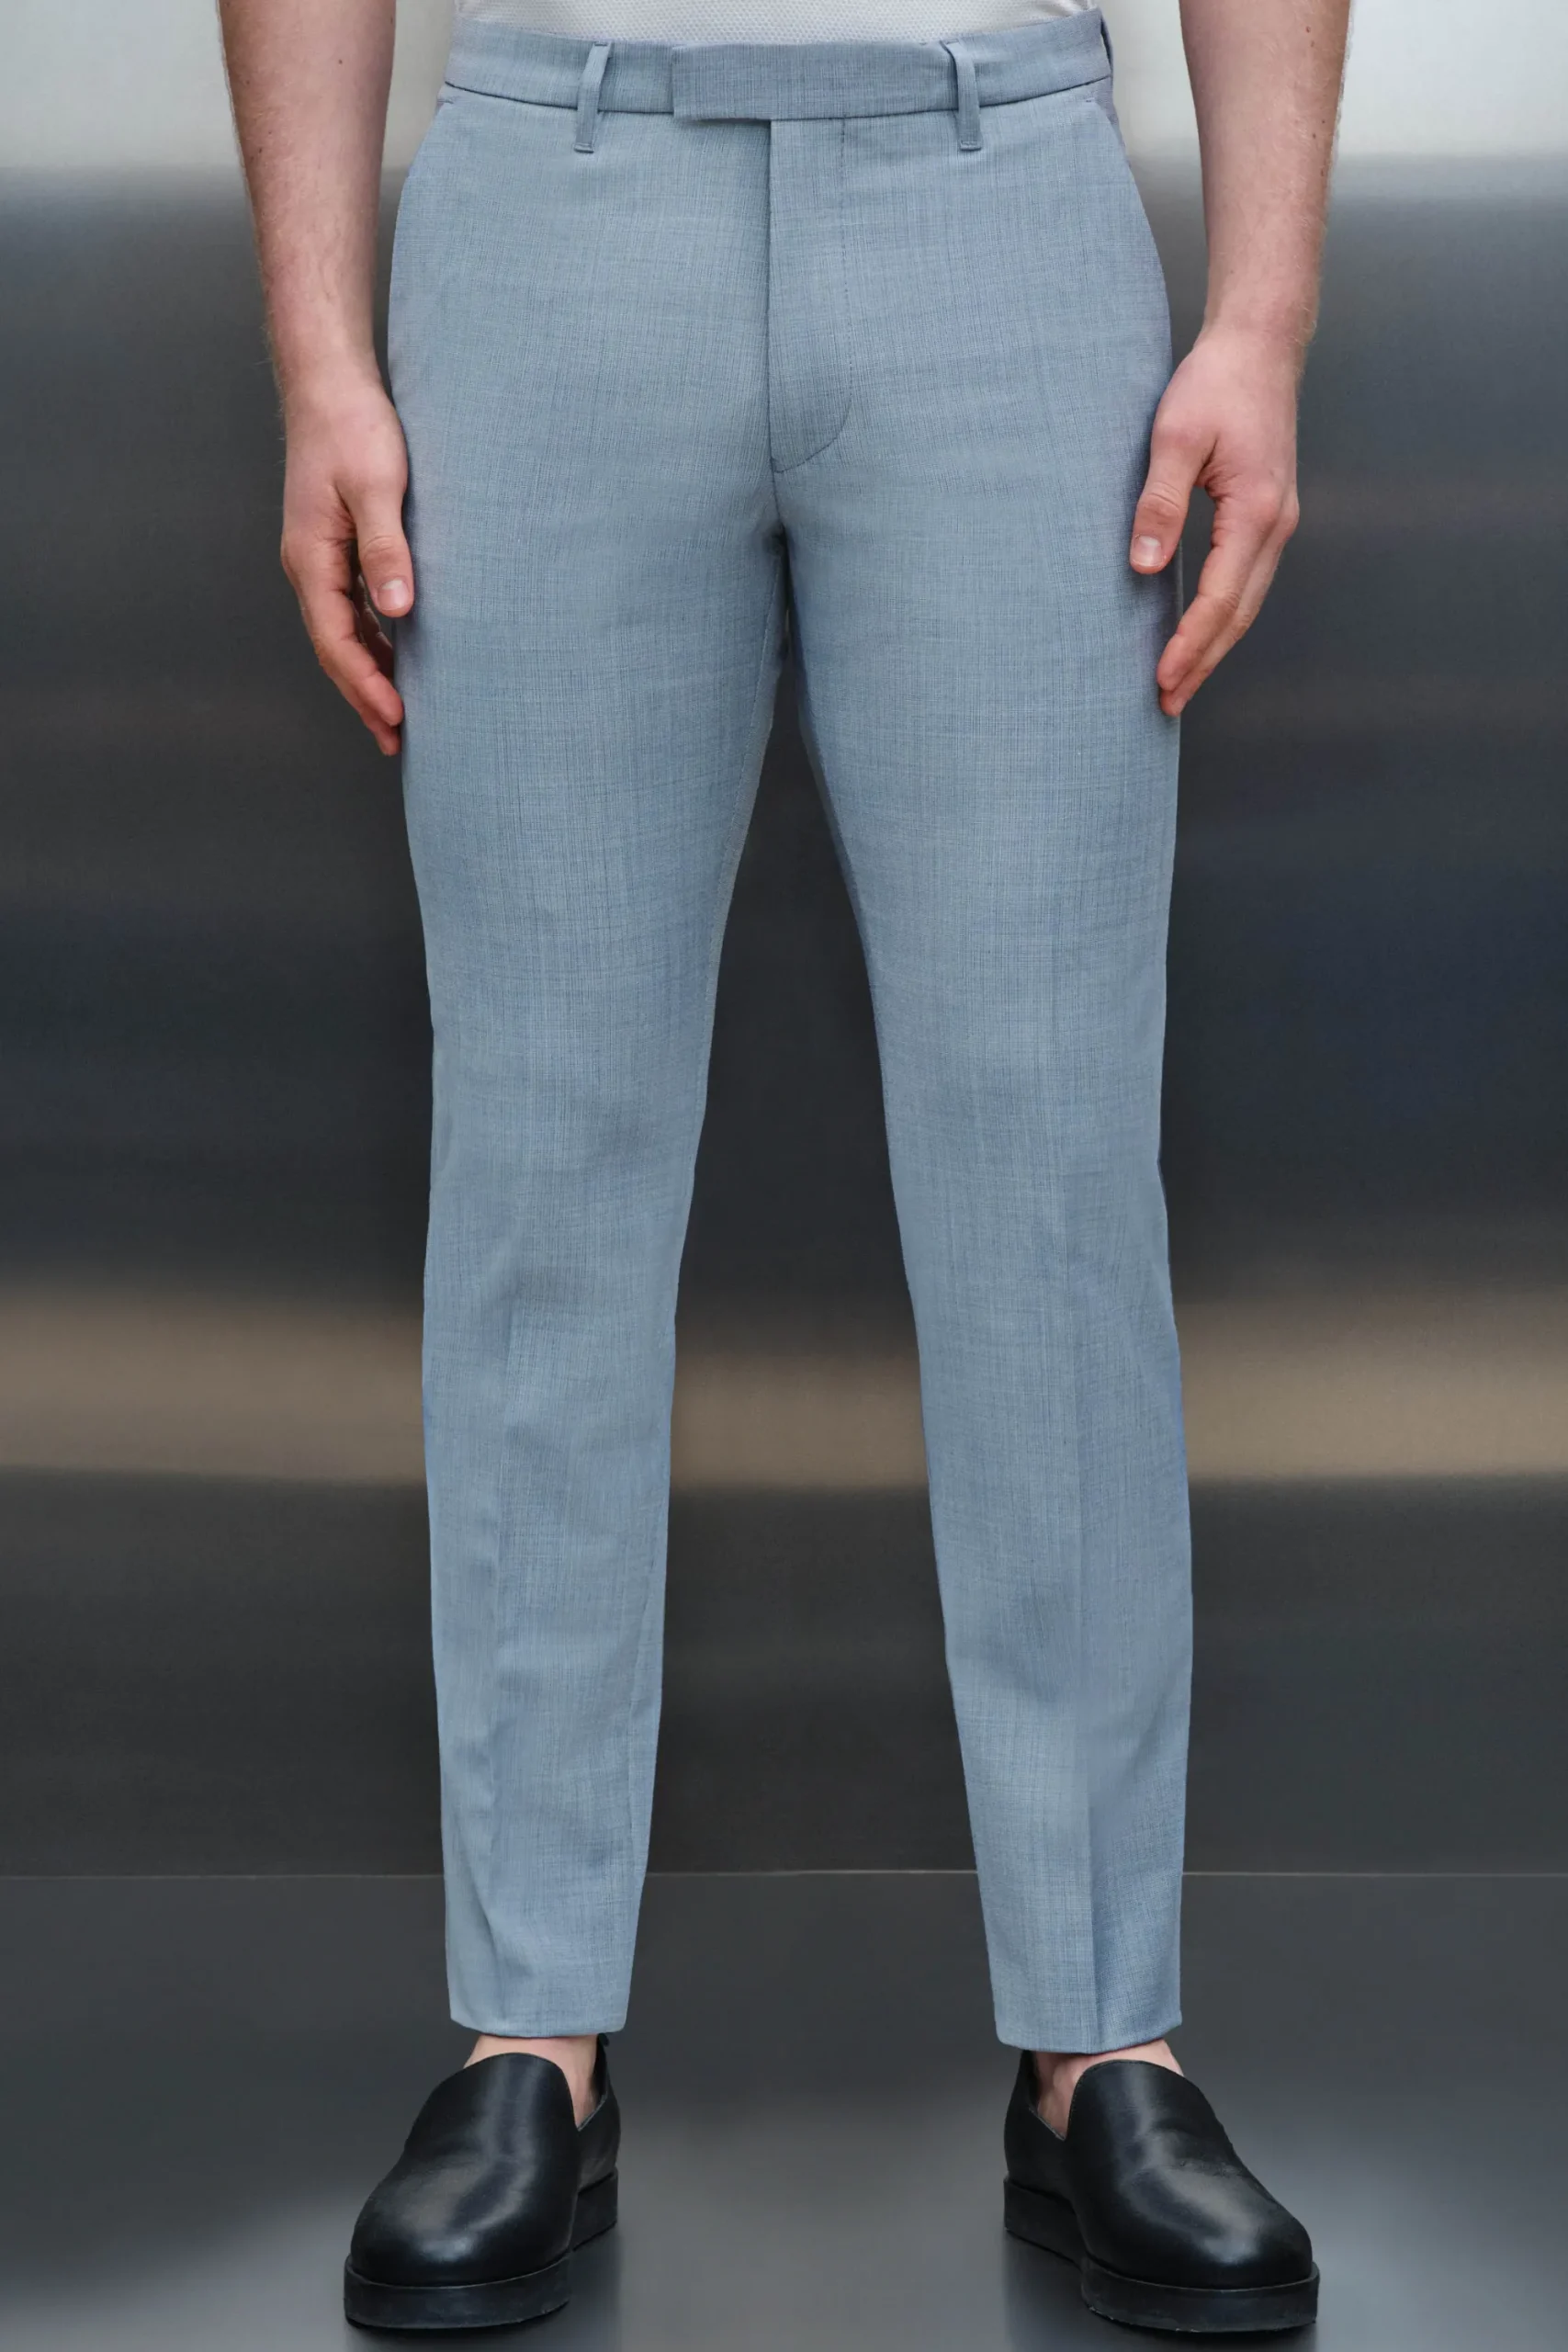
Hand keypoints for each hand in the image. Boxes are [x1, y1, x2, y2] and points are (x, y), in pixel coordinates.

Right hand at [281, 372, 412, 753]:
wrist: (330, 384)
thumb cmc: (353, 427)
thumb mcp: (376, 485)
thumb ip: (386, 548)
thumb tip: (398, 609)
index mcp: (311, 559)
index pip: (337, 640)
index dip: (366, 684)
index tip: (395, 717)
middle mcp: (309, 567)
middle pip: (335, 649)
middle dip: (364, 697)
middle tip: (396, 741)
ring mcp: (319, 560)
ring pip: (342, 634)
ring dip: (368, 675)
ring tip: (397, 716)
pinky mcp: (335, 548)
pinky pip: (351, 611)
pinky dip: (371, 643)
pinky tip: (396, 659)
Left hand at [1129, 324, 1301, 717]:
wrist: (1259, 345)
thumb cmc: (1216, 382)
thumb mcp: (1176, 437)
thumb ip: (1159, 503)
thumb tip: (1143, 568)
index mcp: (1256, 511)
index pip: (1221, 598)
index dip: (1191, 644)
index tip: (1162, 679)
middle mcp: (1277, 525)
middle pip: (1240, 614)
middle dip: (1204, 662)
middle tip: (1166, 703)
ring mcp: (1277, 522)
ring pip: (1246, 603)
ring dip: (1214, 646)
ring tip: (1180, 683)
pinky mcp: (1267, 515)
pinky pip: (1246, 581)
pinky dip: (1222, 616)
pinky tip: (1199, 633)